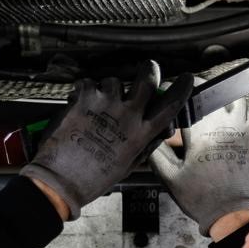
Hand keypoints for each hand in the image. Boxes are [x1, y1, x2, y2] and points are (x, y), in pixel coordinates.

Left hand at [21, 61, 194, 218]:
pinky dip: (84, 91)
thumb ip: (144, 143)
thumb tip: (159, 130)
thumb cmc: (94, 177)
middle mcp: (128, 115)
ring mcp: (106, 104)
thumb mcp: (128, 164)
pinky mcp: (85, 98)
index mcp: (141, 134)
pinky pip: (88, 83)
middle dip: (149, 70)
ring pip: (114, 81)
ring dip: (107, 88)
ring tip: (97, 104)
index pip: (170, 106)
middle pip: (147, 80)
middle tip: (147, 68)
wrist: (62, 179)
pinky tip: (80, 105)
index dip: (180, 90)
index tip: (186, 79)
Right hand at [149, 90, 248, 236]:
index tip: (168, 92)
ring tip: (211, 102)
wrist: (230, 213)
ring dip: (222, 96)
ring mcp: (241, 131)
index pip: (187, 99)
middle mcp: (223, 127)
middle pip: (212, 92)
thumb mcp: (170, 177)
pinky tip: (230, 116)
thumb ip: (156, 153)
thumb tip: (149, 135)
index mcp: (201, 133)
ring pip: (235, 99)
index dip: (175, 93)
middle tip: (188, 97)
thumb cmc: (202, 197)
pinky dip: (239, 110)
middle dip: (198, 90)